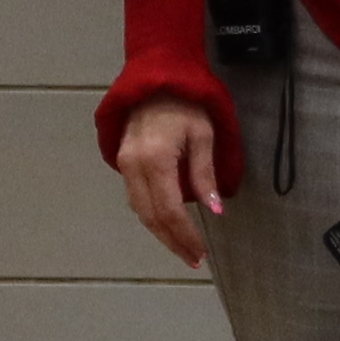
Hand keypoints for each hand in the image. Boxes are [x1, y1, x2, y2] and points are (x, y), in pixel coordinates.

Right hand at [115, 104, 225, 272]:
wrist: (156, 81)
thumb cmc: (186, 106)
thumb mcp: (203, 137)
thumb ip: (205, 175)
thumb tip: (216, 211)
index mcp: (155, 159)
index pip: (169, 210)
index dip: (184, 235)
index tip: (200, 252)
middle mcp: (134, 166)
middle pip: (151, 217)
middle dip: (173, 241)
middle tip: (193, 259)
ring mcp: (125, 165)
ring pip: (140, 211)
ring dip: (161, 233)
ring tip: (184, 248)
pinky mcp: (123, 163)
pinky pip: (136, 198)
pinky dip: (152, 216)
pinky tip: (168, 225)